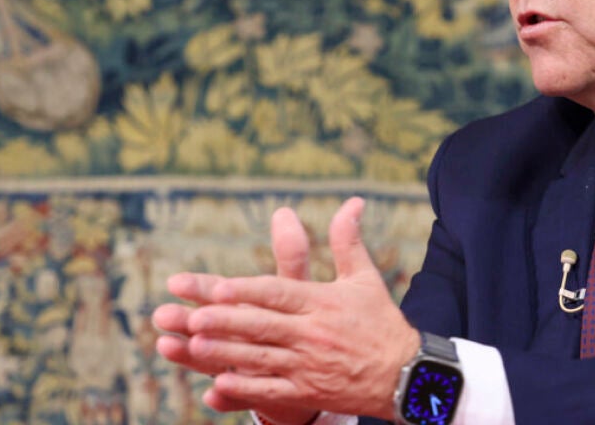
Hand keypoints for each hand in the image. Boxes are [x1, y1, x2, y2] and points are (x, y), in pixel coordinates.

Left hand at [153, 197, 418, 420]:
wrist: (406, 374)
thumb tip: (353, 202)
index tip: (217, 287)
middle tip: (188, 316)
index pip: (278, 294)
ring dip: (224, 354)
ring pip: (259, 358)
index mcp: (323, 302)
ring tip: (191, 346)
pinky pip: (272, 391)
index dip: (246, 291)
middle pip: (262, 326)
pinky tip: (217, 385)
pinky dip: (245, 389)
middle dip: (223, 321)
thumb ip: (348, 240)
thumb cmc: (381, 321)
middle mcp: (312, 334)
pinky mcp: (309, 392)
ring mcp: (309, 366)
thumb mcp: (365, 278)